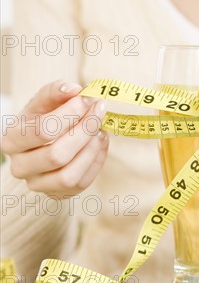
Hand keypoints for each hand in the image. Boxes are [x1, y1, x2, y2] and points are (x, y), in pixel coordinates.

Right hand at [1, 79, 108, 198]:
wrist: (43, 145)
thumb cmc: (43, 121)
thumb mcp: (43, 104)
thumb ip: (55, 92)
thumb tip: (73, 89)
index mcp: (12, 140)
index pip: (41, 130)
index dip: (69, 114)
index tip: (87, 99)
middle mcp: (20, 167)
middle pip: (56, 155)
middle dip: (84, 131)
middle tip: (99, 112)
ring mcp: (39, 184)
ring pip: (69, 175)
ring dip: (91, 151)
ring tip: (101, 130)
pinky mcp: (59, 193)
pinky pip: (82, 183)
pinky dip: (96, 161)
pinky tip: (101, 143)